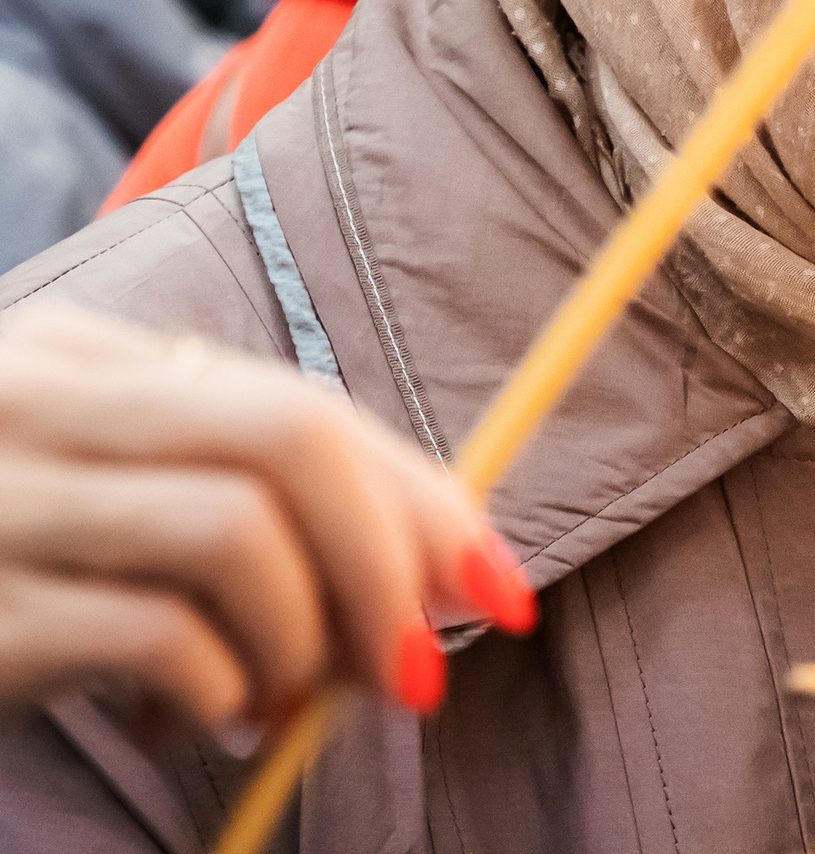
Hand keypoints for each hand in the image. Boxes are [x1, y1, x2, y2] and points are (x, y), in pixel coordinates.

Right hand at [0, 304, 532, 729]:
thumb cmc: (4, 563)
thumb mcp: (115, 497)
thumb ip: (253, 498)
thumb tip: (442, 563)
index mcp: (88, 360)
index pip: (302, 405)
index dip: (420, 498)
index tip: (497, 583)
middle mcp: (38, 402)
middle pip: (290, 439)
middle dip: (391, 559)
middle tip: (421, 668)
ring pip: (236, 531)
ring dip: (304, 638)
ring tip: (280, 702)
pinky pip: (154, 636)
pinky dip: (216, 691)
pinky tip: (195, 722)